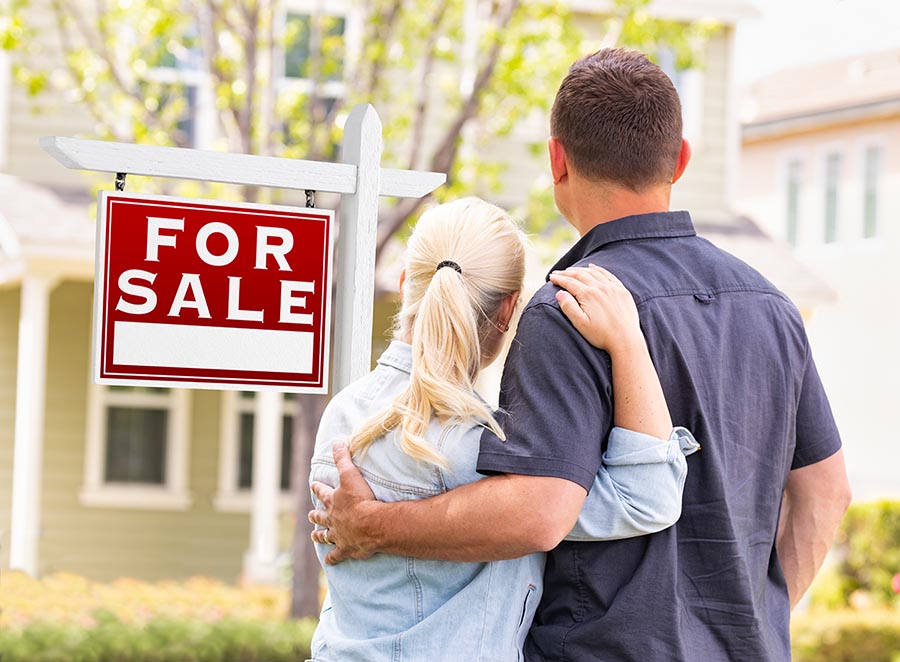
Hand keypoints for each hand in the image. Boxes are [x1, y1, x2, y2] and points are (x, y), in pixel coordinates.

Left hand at [308, 442, 378, 564]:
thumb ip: (343, 458)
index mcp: (333, 501)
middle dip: (316, 515)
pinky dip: (332, 558)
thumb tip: (336, 442)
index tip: (313, 484)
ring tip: (314, 536)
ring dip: (319, 535)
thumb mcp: (351, 474)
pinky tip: (329, 561)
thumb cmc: (361, 499)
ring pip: (325, 536)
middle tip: (311, 514)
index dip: (318, 487)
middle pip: (320, 516)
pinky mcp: (346, 549)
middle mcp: (332, 519)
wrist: (371, 524)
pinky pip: (336, 555)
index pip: (322, 491)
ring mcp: (338, 535)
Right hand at [549, 264, 642, 353]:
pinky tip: (592, 267)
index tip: (551, 278)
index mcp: (588, 295)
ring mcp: (612, 288)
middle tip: (557, 273)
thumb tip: (559, 293)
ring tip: (570, 270)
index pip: (570, 282)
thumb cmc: (601, 335)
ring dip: (580, 269)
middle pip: (580, 275)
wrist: (626, 340)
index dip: (559, 279)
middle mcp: (600, 287)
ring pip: (593, 273)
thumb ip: (568, 307)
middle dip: (566, 273)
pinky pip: (608, 275)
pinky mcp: (622, 291)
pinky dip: (598, 269)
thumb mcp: (580, 324)